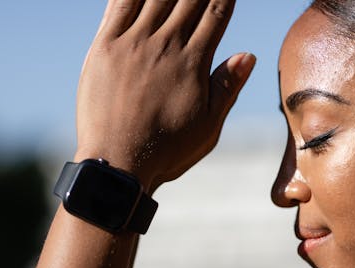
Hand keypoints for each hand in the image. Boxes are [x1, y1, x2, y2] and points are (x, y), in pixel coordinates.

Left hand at [75, 0, 254, 191]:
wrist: (116, 164)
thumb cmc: (166, 151)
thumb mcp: (207, 126)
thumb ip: (227, 87)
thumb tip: (249, 55)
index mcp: (193, 64)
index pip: (216, 12)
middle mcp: (165, 46)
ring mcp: (133, 43)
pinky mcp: (104, 47)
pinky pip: (119, 3)